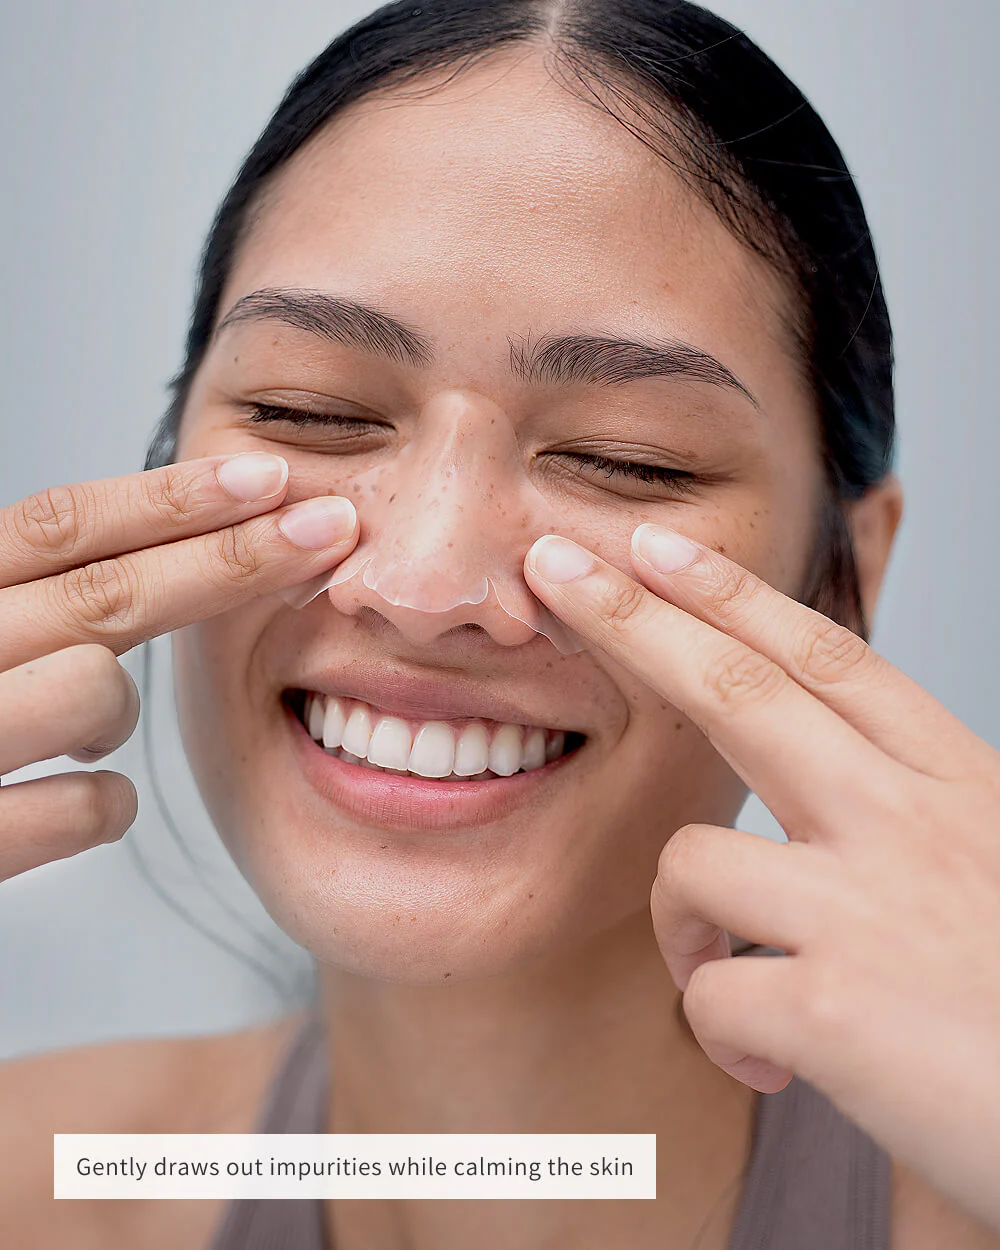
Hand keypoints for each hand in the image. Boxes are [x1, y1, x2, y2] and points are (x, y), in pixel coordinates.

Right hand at [0, 453, 357, 879]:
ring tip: (76, 734)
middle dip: (232, 556)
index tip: (271, 478)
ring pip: (93, 689)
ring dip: (111, 713)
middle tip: (332, 528)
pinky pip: (84, 809)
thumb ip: (32, 601)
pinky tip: (70, 805)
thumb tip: (160, 551)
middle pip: (104, 592)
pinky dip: (97, 807)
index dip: (172, 498)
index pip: (60, 527)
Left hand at [525, 524, 999, 1233]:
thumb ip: (906, 820)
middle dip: (635, 620)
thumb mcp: (988, 869)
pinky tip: (773, 1062)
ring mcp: (875, 905)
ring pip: (694, 858)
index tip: (659, 546)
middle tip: (554, 565)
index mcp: (958, 785)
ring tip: (722, 973)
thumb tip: (804, 790)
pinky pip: (711, 988)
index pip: (829, 659)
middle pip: (742, 692)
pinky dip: (721, 1029)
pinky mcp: (839, 1006)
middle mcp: (915, 821)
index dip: (735, 595)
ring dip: (680, 921)